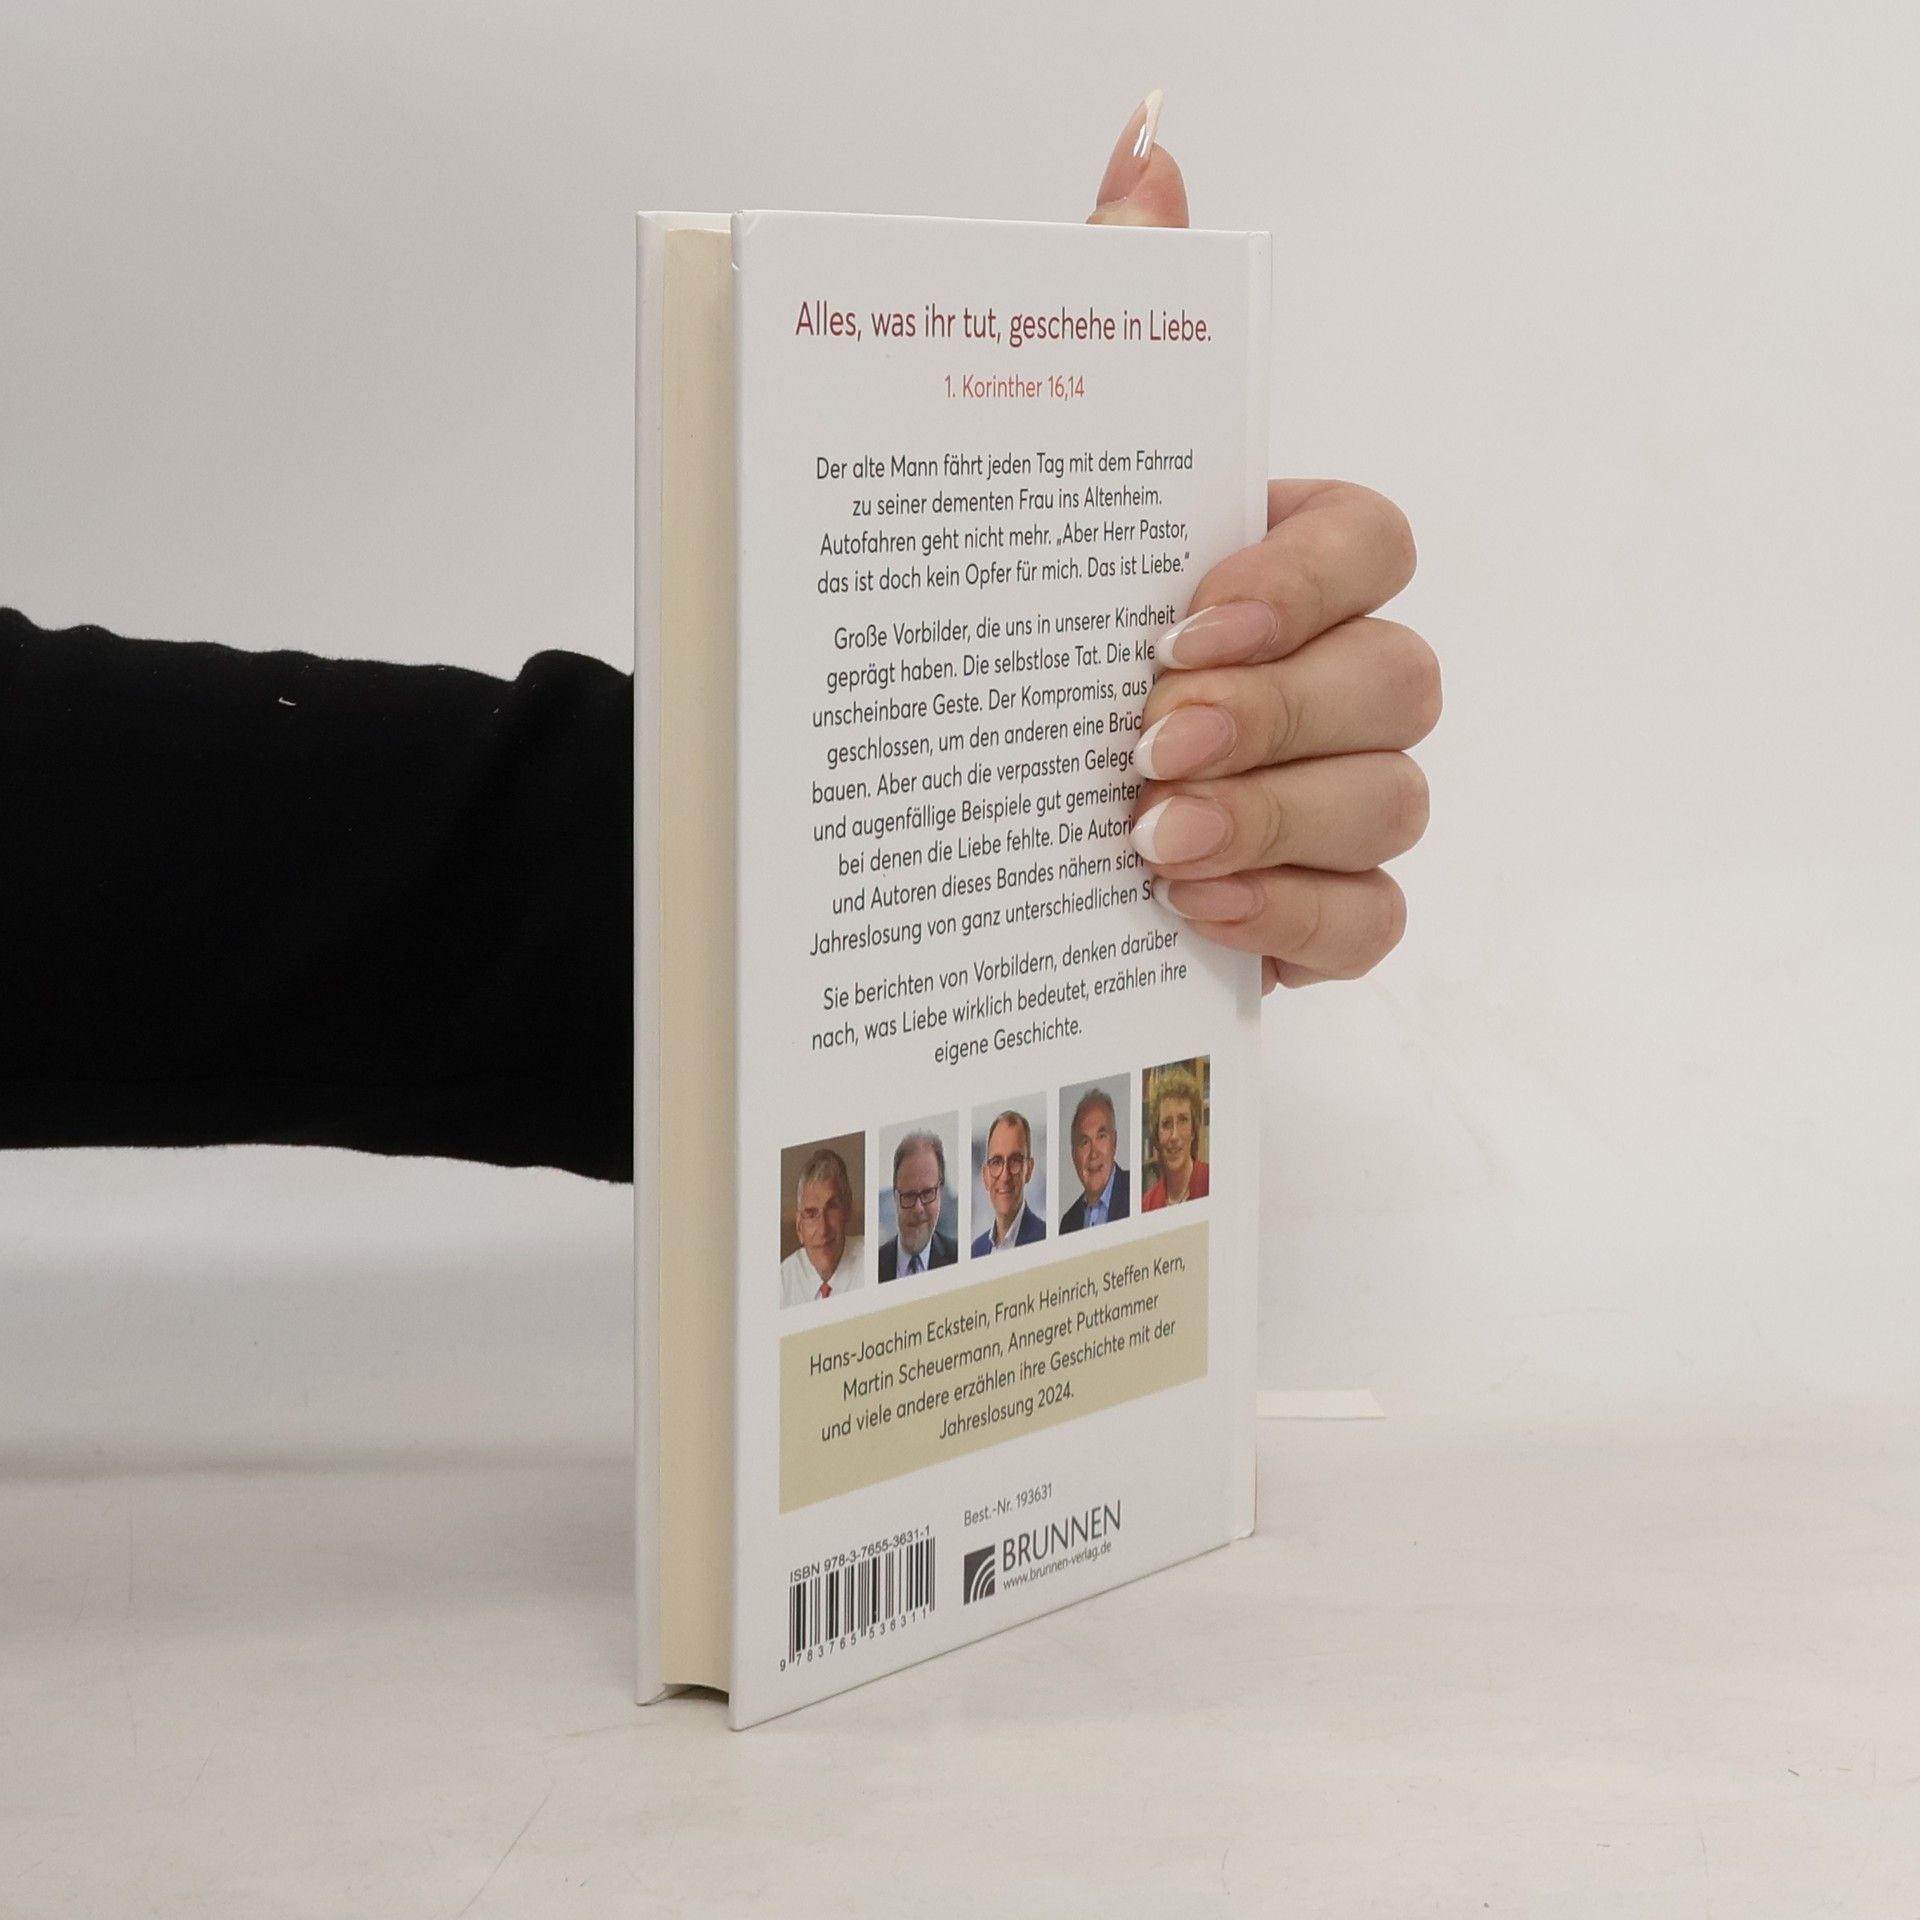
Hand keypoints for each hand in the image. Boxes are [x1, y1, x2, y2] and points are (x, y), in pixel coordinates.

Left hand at [1090, 96, 1438, 989]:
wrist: (935, 813)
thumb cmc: (1005, 638)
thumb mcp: (1028, 481)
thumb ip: (1106, 310)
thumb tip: (1149, 142)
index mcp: (1276, 567)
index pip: (1372, 541)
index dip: (1300, 583)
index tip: (1180, 624)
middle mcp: (1328, 676)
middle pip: (1401, 678)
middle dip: (1282, 712)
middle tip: (1149, 744)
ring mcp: (1333, 797)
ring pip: (1397, 802)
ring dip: (1280, 820)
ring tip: (1151, 838)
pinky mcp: (1309, 909)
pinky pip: (1373, 922)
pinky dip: (1298, 920)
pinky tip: (1193, 911)